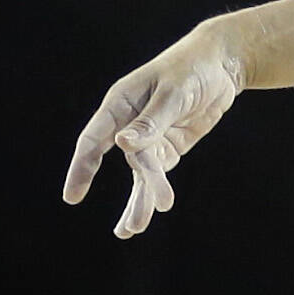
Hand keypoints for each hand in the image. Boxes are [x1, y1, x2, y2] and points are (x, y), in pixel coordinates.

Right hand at [62, 27, 244, 238]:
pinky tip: (146, 215)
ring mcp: (149, 137)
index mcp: (120, 103)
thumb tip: (123, 145)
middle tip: (134, 227)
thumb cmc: (192, 69)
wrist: (221, 64)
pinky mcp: (168, 147)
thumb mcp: (173, 92)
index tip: (72, 196)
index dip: (82, 167)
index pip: (94, 139)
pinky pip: (157, 174)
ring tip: (133, 230)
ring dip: (141, 201)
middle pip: (128, 163)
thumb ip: (151, 121)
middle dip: (135, 193)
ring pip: (141, 174)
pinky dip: (153, 194)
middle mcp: (129, 123)